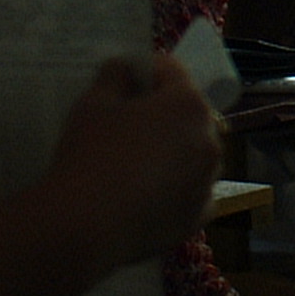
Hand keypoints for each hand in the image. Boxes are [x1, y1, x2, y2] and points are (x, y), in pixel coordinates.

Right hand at [44, 54, 222, 265]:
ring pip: (192, 156)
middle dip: (162, 113)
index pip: (172, 72)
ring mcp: (207, 183)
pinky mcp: (196, 218)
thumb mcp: (93, 102)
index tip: (124, 81)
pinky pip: (189, 193)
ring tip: (135, 162)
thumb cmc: (91, 154)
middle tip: (126, 123)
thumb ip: (115, 75)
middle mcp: (209, 141)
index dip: (146, 71)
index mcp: (189, 105)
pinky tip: (146, 194)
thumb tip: (126, 68)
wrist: (85, 227)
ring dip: (172, 152)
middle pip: (187, 115)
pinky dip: (174, 190)